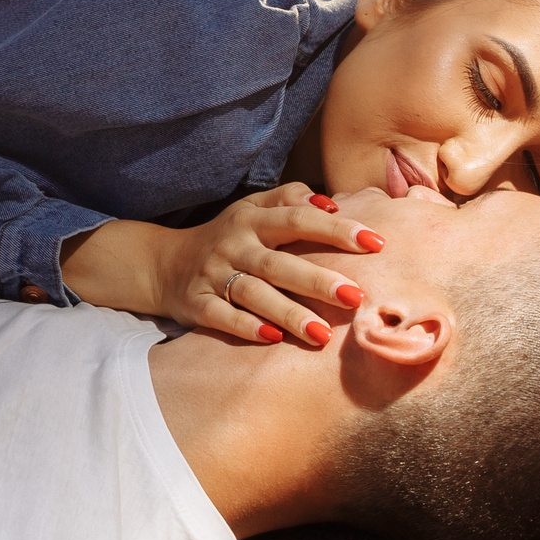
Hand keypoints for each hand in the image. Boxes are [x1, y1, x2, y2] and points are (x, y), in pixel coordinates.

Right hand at [63, 183, 378, 343]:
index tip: (376, 243)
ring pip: (252, 294)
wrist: (163, 264)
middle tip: (356, 296)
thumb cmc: (227, 238)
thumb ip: (289, 199)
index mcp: (252, 219)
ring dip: (287, 313)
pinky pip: (221, 317)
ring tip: (322, 335)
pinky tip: (273, 340)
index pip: (299, 219)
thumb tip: (332, 202)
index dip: (337, 229)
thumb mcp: (252, 209)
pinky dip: (245, 327)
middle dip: (317, 280)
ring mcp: (212, 275)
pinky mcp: (196, 304)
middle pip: (279, 263)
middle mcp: (233, 245)